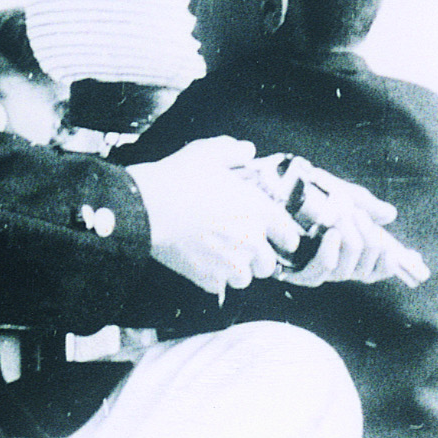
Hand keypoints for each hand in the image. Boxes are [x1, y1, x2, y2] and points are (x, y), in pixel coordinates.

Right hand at [125, 137, 299, 297]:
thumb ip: (233, 151)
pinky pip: (218, 287)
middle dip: (259, 259)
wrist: (149, 208)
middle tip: (245, 249)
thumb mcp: (209, 152)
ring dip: (237, 271)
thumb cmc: (180, 180)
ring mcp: (230, 263)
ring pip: (244, 279)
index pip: (288, 234)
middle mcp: (251, 241)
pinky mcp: (207, 278)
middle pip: (268, 264)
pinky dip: (213, 279)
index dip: (286, 238)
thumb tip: (246, 151)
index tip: (283, 240)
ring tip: (222, 259)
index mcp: (258, 210)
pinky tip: (203, 265)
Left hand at [254, 156, 430, 288]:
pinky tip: (330, 234)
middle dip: (369, 241)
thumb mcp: (342, 193)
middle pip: (365, 269)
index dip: (388, 266)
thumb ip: (366, 204)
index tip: (397, 253)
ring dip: (351, 242)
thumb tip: (390, 215)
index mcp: (348, 251)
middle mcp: (335, 265)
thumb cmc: (307, 192)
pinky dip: (330, 252)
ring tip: (343, 220)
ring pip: (347, 270)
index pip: (375, 269)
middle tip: (359, 217)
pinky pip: (321, 270)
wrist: (273, 186)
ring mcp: (316, 269)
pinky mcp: (296, 270)